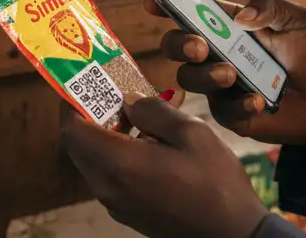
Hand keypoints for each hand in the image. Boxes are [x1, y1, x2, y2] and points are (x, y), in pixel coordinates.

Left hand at [59, 92, 269, 237]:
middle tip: (115, 95)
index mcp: (119, 164)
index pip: (72, 129)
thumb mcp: (192, 133)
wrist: (232, 234)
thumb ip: (153, 111)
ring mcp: (116, 204)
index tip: (86, 83)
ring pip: (94, 161)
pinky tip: (150, 144)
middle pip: (78, 146)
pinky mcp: (128, 213)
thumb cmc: (216, 182)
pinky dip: (118, 155)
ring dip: (106, 135)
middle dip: (89, 116)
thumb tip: (127, 100)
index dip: (72, 103)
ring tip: (139, 117)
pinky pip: (109, 177)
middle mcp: (108, 187)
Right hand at [150, 0, 305, 146]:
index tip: (150, 2)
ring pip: (188, 79)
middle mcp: (214, 53)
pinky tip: (258, 101)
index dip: (165, 4)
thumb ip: (271, 6)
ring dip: (206, 75)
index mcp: (225, 26)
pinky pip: (220, 110)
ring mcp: (217, 85)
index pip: (189, 11)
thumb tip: (242, 14)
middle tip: (201, 47)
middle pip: (175, 45)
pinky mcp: (228, 113)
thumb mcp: (296, 21)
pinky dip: (238, 104)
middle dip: (180, 44)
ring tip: (233, 75)